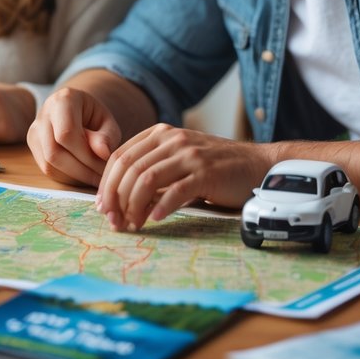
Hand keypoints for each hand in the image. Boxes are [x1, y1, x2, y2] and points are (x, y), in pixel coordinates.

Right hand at [27, 86, 122, 186]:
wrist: (77, 111)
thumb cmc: (94, 117)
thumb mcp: (107, 122)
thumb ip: (107, 136)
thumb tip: (103, 153)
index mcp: (63, 100)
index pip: (66, 133)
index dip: (86, 155)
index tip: (105, 166)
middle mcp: (43, 114)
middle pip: (54, 152)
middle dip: (80, 170)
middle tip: (101, 178)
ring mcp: (34, 130)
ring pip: (49, 164)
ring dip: (74, 176)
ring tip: (94, 177)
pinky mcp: (33, 145)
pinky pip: (47, 168)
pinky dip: (67, 177)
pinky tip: (82, 174)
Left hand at [96, 124, 268, 230]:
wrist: (257, 165)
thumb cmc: (215, 168)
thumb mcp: (179, 161)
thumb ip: (153, 172)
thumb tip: (119, 202)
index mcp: (161, 134)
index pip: (120, 156)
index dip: (106, 183)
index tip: (102, 207)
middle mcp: (173, 140)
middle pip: (129, 168)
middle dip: (116, 198)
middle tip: (114, 221)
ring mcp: (190, 155)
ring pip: (147, 179)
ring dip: (133, 205)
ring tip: (132, 224)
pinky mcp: (207, 173)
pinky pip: (176, 191)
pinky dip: (161, 207)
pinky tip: (154, 220)